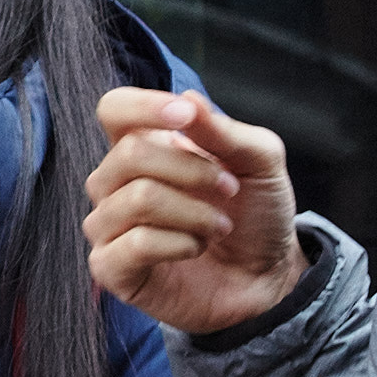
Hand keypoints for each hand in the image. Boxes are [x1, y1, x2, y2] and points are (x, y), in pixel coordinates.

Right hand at [83, 87, 301, 338]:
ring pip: (136, 199)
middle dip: (192, 170)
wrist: (267, 276)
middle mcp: (117, 182)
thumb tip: (188, 99)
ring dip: (193, 212)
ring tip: (219, 226)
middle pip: (129, 154)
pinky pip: (134, 244)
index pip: (114, 109)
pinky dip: (178, 244)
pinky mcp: (112, 269)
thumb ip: (224, 132)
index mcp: (145, 145)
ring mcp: (110, 226)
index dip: (143, 106)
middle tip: (229, 190)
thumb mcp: (260, 162)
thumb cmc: (255, 214)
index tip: (185, 116)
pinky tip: (195, 248)